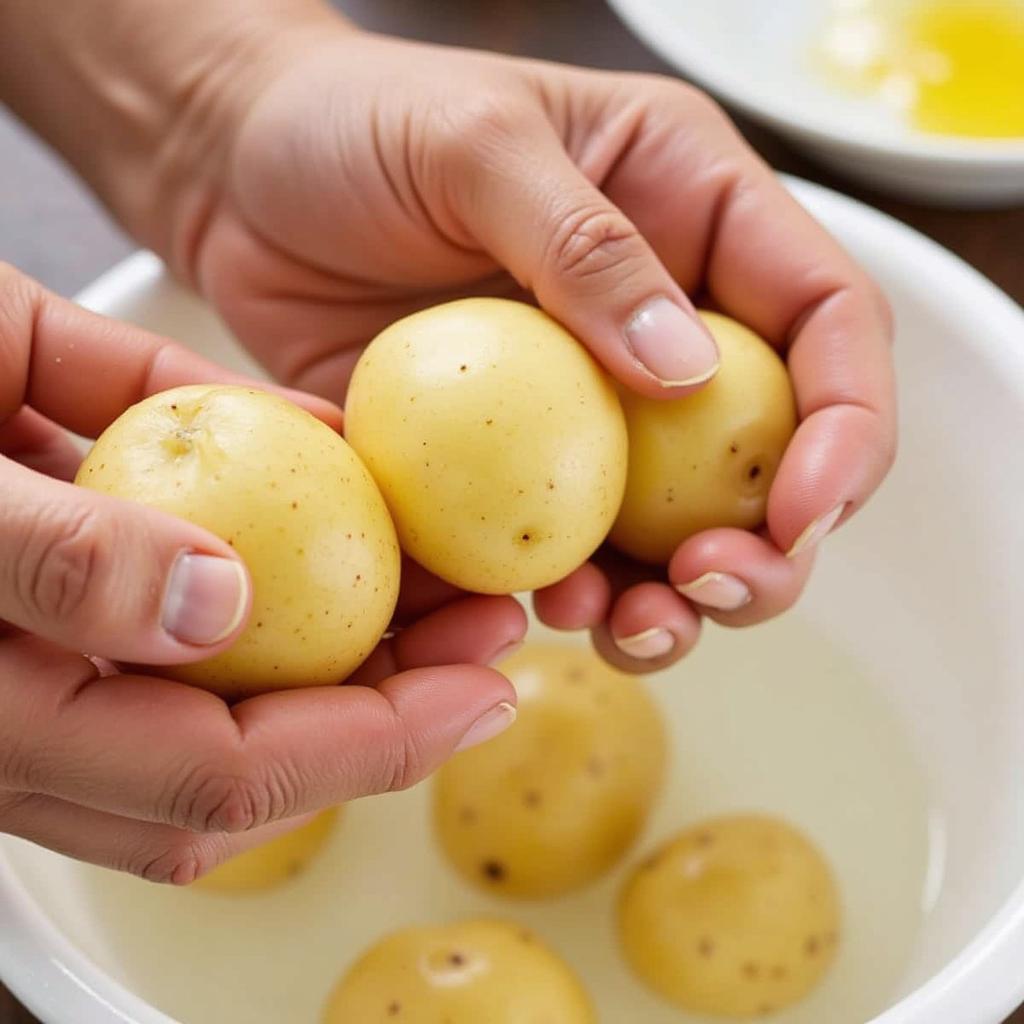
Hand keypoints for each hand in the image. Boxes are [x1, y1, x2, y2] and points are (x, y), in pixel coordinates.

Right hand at [0, 263, 521, 880]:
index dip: (366, 750)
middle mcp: (52, 680)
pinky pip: (211, 536)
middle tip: (495, 639)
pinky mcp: (98, 510)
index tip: (483, 695)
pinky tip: (373, 490)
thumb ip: (53, 561)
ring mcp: (82, 602)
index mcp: (9, 711)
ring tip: (469, 582)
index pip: (215, 779)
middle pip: (249, 742)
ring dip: (366, 628)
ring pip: (243, 662)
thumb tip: (217, 610)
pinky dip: (302, 515)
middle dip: (389, 704)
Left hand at [161, 15, 893, 671]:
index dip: (846, 423)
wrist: (241, 180)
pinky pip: (569, 547)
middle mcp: (663, 321)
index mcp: (697, 217)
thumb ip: (586, 249)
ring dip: (677, 598)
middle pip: (770, 452)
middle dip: (770, 543)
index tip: (805, 507)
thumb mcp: (478, 145)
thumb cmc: (356, 121)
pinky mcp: (513, 464)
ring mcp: (591, 406)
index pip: (826, 322)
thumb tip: (689, 376)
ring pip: (678, 526)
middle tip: (715, 586)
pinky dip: (575, 594)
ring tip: (631, 626)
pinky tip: (549, 611)